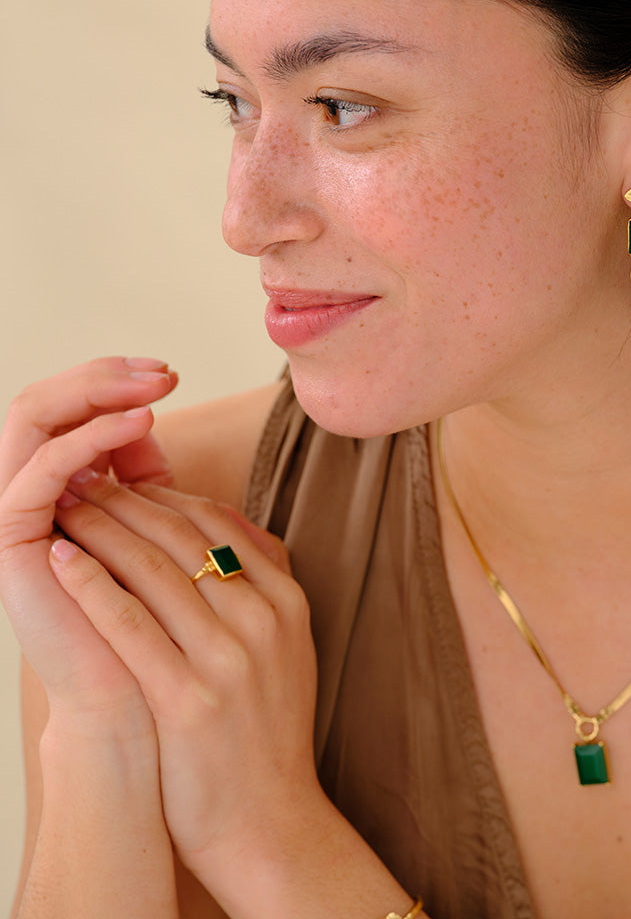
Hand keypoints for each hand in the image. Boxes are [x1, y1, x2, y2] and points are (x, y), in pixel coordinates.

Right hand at [0, 357, 177, 725]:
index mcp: (62, 495)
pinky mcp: (10, 539)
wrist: (143, 702)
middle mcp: (31, 498)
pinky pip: (41, 470)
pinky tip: (140, 423)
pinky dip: (88, 439)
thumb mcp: (174, 536)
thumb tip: (166, 431)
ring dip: (95, 394)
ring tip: (153, 386)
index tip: (170, 371)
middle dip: (104, 379)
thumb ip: (163, 490)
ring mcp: (17, 516)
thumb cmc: (169, 624)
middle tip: (160, 369)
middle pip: (48, 408)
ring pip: (35, 422)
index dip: (116, 386)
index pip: (72, 415)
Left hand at [48, 471, 320, 877]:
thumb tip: (223, 522)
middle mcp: (263, 621)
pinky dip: (91, 585)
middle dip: (126, 500)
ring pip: (154, 570)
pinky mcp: (187, 699)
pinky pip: (129, 625)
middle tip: (83, 476)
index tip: (123, 479)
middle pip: (183, 537)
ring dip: (101, 529)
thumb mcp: (288, 646)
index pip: (219, 524)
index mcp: (286, 602)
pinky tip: (60, 561)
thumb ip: (263, 582)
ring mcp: (228, 659)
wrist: (269, 818)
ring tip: (63, 506)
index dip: (163, 494)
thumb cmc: (266, 728)